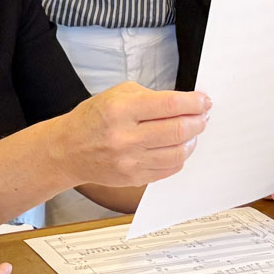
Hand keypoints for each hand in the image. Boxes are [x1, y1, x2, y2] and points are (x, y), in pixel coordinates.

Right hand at [64, 82, 210, 186]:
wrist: (69, 150)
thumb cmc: (93, 119)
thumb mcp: (117, 94)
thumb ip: (150, 98)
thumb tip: (183, 104)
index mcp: (121, 109)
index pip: (170, 105)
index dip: (194, 103)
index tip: (204, 101)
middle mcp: (126, 137)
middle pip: (178, 130)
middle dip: (198, 121)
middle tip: (203, 116)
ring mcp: (130, 161)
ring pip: (178, 153)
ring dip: (192, 140)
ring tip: (192, 132)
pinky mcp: (134, 178)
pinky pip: (169, 169)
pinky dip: (180, 157)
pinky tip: (178, 147)